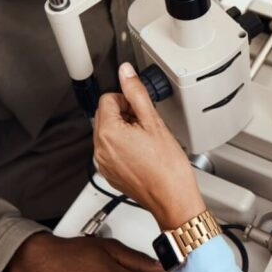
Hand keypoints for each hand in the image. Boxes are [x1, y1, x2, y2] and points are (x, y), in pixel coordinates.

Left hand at [94, 63, 206, 228]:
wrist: (172, 198)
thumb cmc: (167, 167)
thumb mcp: (154, 122)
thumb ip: (136, 93)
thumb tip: (126, 73)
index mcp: (108, 133)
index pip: (108, 99)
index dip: (127, 101)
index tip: (141, 111)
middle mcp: (100, 149)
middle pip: (105, 116)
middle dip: (125, 115)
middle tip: (146, 126)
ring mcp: (103, 163)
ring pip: (108, 133)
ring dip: (124, 131)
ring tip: (146, 141)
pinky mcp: (109, 173)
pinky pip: (111, 150)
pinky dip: (124, 147)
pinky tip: (143, 154)